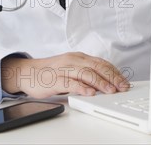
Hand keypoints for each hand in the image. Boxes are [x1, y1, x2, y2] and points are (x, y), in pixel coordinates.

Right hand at [1, 52, 130, 97]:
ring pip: (86, 73)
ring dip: (101, 82)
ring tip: (111, 91)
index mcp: (78, 57)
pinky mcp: (54, 79)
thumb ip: (85, 73)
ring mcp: (64, 69)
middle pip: (97, 67)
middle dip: (112, 77)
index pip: (101, 63)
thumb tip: (105, 82)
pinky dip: (81, 87)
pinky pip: (70, 82)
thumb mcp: (71, 68)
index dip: (114, 72)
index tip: (124, 81)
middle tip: (123, 87)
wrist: (26, 72)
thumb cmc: (49, 72)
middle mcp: (73, 60)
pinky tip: (90, 93)